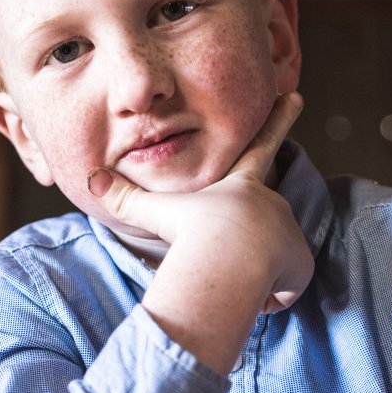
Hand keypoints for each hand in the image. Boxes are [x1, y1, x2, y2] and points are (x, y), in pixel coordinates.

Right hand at [87, 92, 312, 314]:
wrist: (227, 257)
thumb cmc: (192, 230)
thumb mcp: (156, 211)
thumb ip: (125, 198)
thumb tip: (91, 178)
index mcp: (243, 186)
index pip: (262, 145)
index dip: (279, 119)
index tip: (296, 95)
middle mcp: (273, 205)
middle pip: (259, 228)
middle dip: (245, 246)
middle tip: (222, 260)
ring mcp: (291, 233)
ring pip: (269, 263)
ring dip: (249, 275)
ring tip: (229, 277)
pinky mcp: (300, 264)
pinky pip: (282, 288)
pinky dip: (266, 296)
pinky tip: (249, 293)